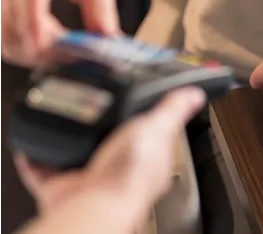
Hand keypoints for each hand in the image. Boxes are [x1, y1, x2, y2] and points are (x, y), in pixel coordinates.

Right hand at [0, 0, 118, 65]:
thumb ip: (101, 4)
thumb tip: (105, 39)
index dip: (33, 17)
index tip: (44, 45)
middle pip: (9, 9)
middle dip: (34, 42)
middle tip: (64, 59)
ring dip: (24, 50)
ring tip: (57, 56)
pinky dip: (16, 45)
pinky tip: (39, 50)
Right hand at [14, 86, 205, 218]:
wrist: (94, 199)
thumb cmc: (131, 172)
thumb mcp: (157, 128)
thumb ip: (173, 110)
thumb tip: (195, 94)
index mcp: (149, 161)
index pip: (152, 137)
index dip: (146, 121)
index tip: (135, 104)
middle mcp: (119, 173)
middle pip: (112, 146)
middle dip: (103, 129)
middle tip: (95, 107)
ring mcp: (90, 181)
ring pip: (80, 157)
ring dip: (71, 140)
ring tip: (68, 118)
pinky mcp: (63, 188)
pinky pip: (46, 171)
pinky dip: (38, 157)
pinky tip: (36, 142)